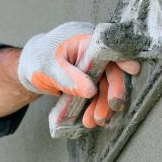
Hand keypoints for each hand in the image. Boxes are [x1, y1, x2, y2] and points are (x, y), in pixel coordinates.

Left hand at [18, 22, 139, 126]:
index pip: (109, 47)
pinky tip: (90, 119)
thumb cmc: (38, 59)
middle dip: (112, 92)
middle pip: (112, 70)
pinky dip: (95, 106)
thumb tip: (91, 91)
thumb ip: (69, 78)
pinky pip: (98, 93)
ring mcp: (94, 66)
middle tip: (111, 109)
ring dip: (103, 105)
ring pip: (106, 86)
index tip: (132, 70)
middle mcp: (94, 52)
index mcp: (85, 39)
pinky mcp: (91, 79)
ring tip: (94, 121)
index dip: (123, 57)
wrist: (29, 66)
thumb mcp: (49, 68)